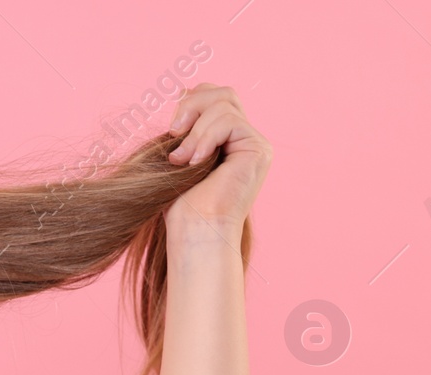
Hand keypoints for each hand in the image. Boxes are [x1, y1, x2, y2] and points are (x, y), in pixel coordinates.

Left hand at [165, 84, 272, 231]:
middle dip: (191, 105)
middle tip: (173, 134)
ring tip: (182, 159)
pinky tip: (195, 162)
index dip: (191, 99)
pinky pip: (229, 120)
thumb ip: (185, 126)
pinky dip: (205, 137)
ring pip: (224, 103)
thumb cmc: (180, 203)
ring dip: (195, 129)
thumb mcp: (176, 154)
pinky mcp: (258, 148)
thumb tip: (182, 88)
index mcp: (224, 139)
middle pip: (222, 92)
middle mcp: (243, 138)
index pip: (213, 96)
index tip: (171, 128)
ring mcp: (253, 143)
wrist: (194, 230)